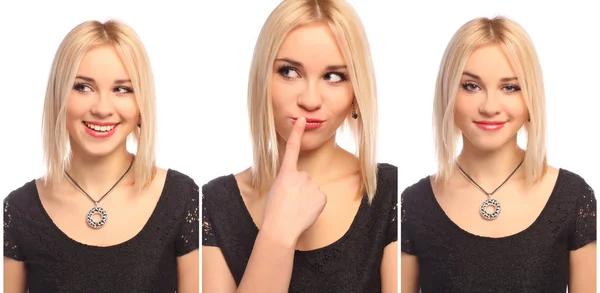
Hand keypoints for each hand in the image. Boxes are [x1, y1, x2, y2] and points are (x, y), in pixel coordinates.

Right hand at [261, 117, 327, 246]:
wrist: (281, 229)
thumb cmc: (274, 212)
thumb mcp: (275, 190)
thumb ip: (288, 181)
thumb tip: (298, 183)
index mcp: (286, 173)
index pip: (291, 149)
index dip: (296, 133)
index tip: (302, 120)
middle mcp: (301, 176)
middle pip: (303, 178)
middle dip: (299, 189)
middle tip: (290, 202)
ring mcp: (313, 186)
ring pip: (311, 189)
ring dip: (306, 197)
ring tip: (297, 208)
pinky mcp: (322, 197)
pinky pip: (319, 198)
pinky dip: (314, 205)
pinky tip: (306, 212)